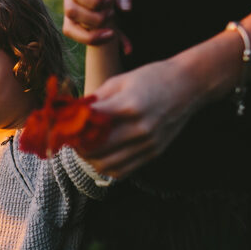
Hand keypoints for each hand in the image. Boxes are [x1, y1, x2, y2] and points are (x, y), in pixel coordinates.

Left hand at [62, 0, 131, 50]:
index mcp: (74, 14)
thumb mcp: (115, 16)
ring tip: (110, 1)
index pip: (70, 30)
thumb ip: (120, 30)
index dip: (88, 37)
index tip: (111, 35)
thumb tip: (128, 50)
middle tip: (111, 15)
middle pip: (70, 11)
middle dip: (93, 17)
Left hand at [79, 58, 202, 178]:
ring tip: (83, 148)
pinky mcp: (154, 153)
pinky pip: (123, 171)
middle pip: (96, 149)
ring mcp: (149, 144)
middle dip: (77, 145)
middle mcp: (140, 128)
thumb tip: (72, 113)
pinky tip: (100, 156)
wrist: (189, 85)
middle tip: (69, 138)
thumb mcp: (120, 80)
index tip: (61, 124)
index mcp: (129, 105)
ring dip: (89, 160)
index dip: (71, 126)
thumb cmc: (152, 77)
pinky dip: (106, 167)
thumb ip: (96, 100)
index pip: (90, 123)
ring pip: (107, 165)